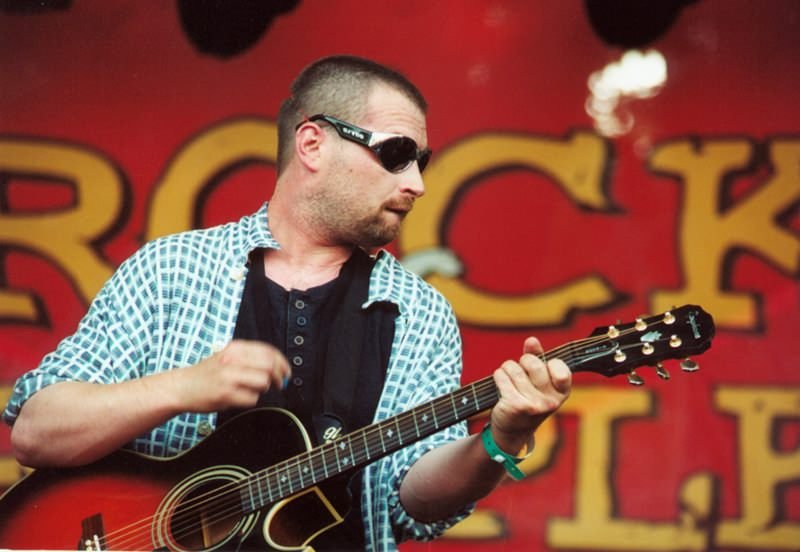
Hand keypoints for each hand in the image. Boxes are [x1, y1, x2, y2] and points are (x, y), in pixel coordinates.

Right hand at [171, 340, 289, 411]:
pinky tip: (240, 397)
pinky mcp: (226, 394)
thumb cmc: (207, 374)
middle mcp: (232, 360)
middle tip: (281, 383)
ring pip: (263, 382)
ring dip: (263, 388)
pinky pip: (252, 399)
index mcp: (235, 349)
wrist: (181, 387)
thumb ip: (250, 357)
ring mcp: (229, 377)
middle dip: (280, 376)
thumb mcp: (227, 356)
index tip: (287, 371)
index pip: (269, 351)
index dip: (283, 362)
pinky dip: (250, 399)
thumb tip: (278, 365)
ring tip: (252, 389)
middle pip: (270, 366)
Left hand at [489, 336, 570, 452]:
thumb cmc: (528, 399)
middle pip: (532, 363)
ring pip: (514, 368)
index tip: (542, 368)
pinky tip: (501, 385)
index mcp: (562, 393)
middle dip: (522, 361)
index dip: (547, 362)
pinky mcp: (515, 406)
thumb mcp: (539, 382)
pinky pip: (502, 376)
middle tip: (520, 371)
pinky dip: (498, 376)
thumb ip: (538, 358)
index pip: (560, 366)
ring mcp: (534, 405)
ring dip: (507, 369)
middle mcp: (551, 401)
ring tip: (509, 379)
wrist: (513, 431)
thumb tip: (532, 340)